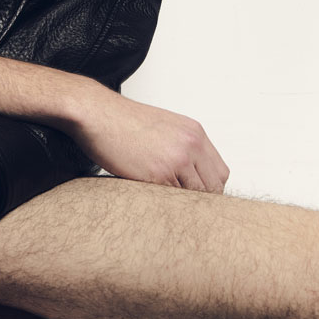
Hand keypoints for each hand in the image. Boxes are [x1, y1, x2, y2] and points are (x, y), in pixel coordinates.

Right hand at [73, 88, 229, 192]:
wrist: (97, 114)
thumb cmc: (122, 120)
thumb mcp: (164, 126)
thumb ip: (182, 146)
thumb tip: (190, 173)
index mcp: (194, 133)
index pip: (220, 172)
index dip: (208, 187)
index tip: (194, 194)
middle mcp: (191, 145)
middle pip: (213, 187)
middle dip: (199, 199)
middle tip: (180, 204)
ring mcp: (177, 160)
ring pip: (194, 196)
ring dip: (180, 202)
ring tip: (162, 201)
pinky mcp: (158, 174)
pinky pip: (171, 200)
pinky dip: (163, 202)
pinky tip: (150, 197)